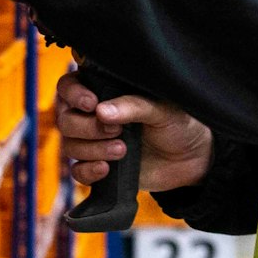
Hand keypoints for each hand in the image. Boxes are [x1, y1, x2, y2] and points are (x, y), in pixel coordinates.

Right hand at [54, 70, 212, 192]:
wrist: (192, 159)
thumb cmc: (178, 124)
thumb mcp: (162, 109)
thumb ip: (132, 106)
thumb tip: (101, 111)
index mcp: (106, 91)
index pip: (69, 86)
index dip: (73, 94)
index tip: (91, 104)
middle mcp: (93, 116)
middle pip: (66, 120)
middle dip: (87, 127)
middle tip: (116, 130)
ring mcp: (94, 142)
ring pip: (70, 145)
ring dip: (92, 149)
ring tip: (122, 150)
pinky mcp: (99, 166)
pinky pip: (77, 171)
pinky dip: (88, 171)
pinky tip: (106, 169)